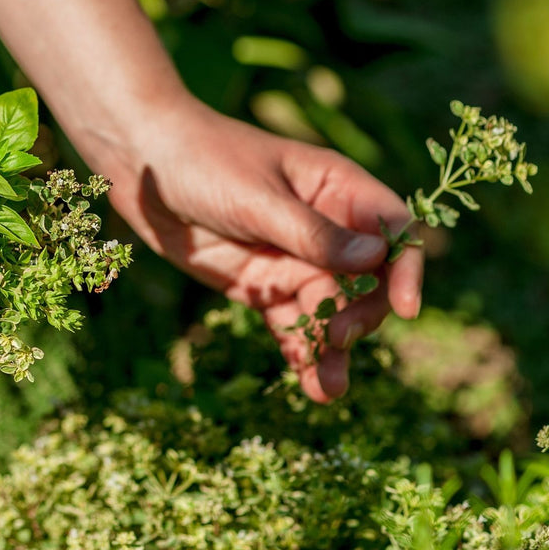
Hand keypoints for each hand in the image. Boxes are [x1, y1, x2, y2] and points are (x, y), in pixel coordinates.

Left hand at [100, 100, 423, 402]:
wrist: (142, 163)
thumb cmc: (204, 160)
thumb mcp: (257, 197)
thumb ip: (312, 233)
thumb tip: (375, 260)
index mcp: (336, 188)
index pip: (392, 229)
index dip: (406, 268)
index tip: (405, 308)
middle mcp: (324, 227)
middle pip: (367, 282)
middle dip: (361, 314)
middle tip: (337, 337)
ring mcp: (292, 260)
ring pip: (330, 311)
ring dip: (334, 349)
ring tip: (328, 389)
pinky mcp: (261, 286)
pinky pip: (291, 325)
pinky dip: (301, 353)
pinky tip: (308, 384)